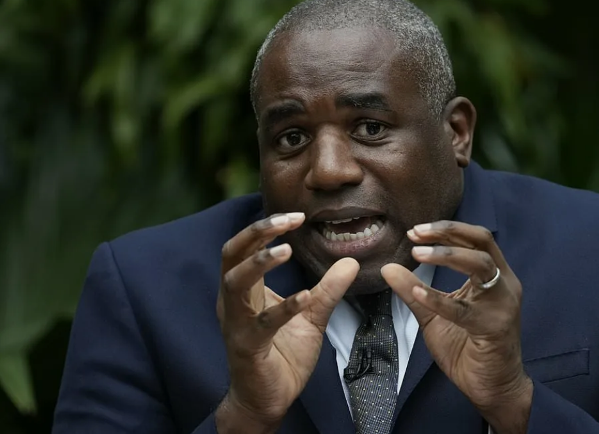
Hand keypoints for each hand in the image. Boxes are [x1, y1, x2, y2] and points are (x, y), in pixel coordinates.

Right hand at [214, 213, 358, 433]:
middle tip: (287, 219)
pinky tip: (304, 296)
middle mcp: (233, 302)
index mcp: (244, 290)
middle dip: (256, 233)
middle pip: (231, 255)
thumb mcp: (312, 316)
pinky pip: (262, 324)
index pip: (245, 247)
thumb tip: (350, 261)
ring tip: (286, 248)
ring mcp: (237, 324)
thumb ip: (328, 289)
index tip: (297, 215)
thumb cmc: (282, 355)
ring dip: (260, 263)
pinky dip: (284, 308)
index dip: (266, 227)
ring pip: (236, 284)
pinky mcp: (248, 348)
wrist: (267, 400)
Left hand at [381, 221, 531, 433]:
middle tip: (415, 234)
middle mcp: (503, 283)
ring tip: (417, 255)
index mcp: (493, 276)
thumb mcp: (434, 315)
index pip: (474, 239)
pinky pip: (464, 310)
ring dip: (446, 256)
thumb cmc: (468, 350)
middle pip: (481, 241)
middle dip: (447, 232)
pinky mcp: (495, 327)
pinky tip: (417, 293)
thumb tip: (388, 268)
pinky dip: (439, 299)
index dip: (445, 231)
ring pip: (480, 264)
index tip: (414, 231)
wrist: (493, 388)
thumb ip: (414, 291)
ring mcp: (503, 303)